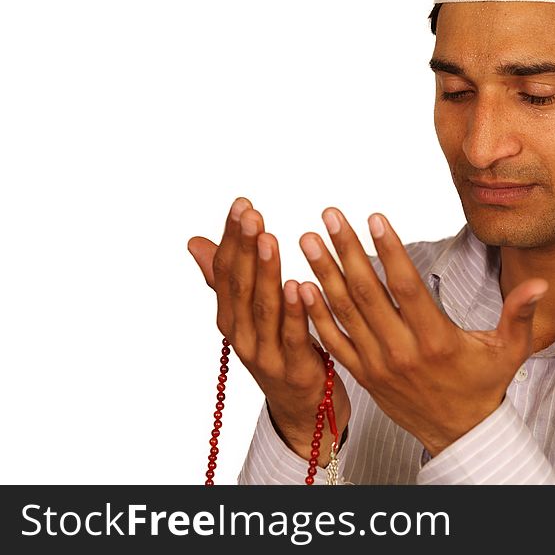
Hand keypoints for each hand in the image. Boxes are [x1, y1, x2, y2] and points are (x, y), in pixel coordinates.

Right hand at [187, 198, 350, 465]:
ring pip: (263, 308)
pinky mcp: (294, 369)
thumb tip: (195, 241)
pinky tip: (300, 284)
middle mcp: (241, 335)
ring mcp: (265, 354)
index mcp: (230, 318)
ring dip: (266, 272)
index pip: (225, 271)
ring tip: (269, 239)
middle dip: (245, 248)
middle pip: (240, 286)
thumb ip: (225, 279)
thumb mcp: (249, 314)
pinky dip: (295, 310)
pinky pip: (293, 336)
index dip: (232, 238)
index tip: (242, 204)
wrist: (302, 408)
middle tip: (252, 214)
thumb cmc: (277, 348)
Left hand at [296, 207, 546, 455]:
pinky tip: (301, 287)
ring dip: (324, 274)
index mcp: (437, 340)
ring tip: (308, 240)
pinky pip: (333, 342)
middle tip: (329, 215)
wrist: (459, 434)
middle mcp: (402, 351)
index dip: (388, 250)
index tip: (374, 217)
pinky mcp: (363, 375)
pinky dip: (316, 315)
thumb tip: (540, 284)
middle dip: (346, 250)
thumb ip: (520, 314)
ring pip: (345, 313)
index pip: (407, 287)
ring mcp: (378, 365)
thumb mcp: (510, 351)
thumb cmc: (485, 385)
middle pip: (368, 293)